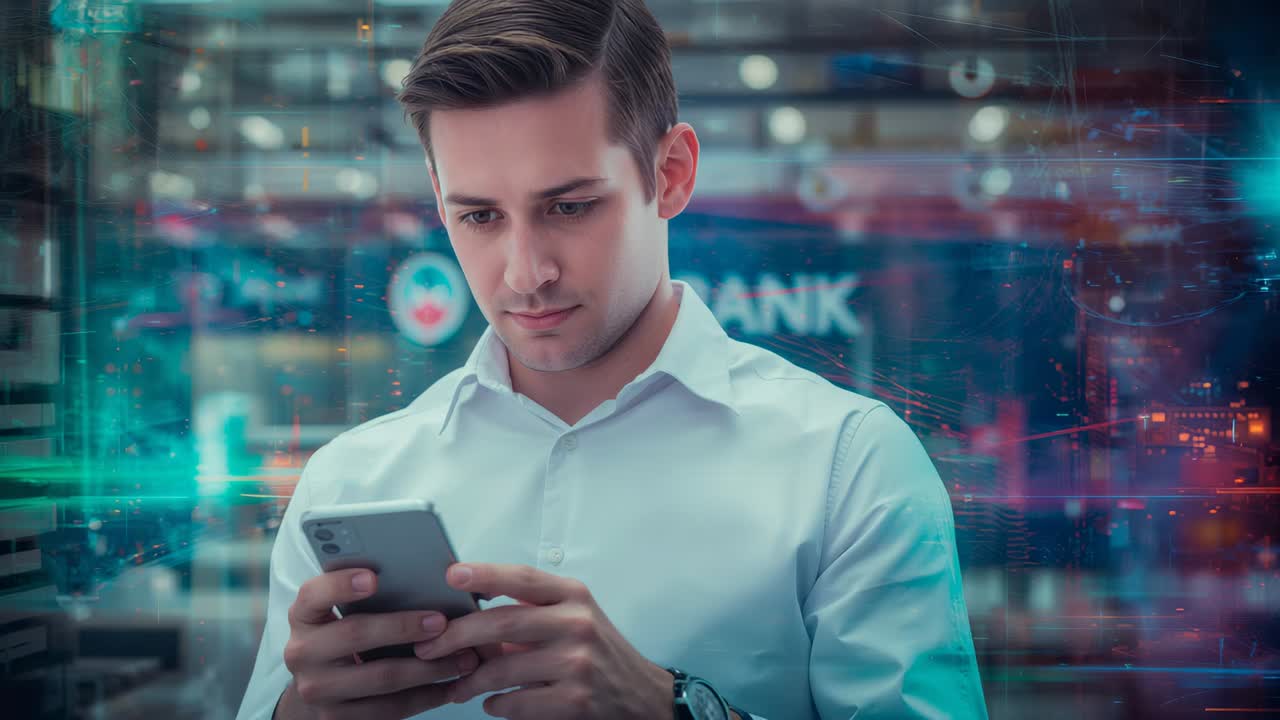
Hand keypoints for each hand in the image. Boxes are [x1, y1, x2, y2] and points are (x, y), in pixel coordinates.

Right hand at [275, 567, 483, 719]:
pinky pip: (389, 709)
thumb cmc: (345, 636)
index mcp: (304, 616)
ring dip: (429, 668)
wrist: (320, 688)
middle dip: (404, 627)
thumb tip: (427, 575)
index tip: (374, 577)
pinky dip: (426, 696)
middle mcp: (302, 652)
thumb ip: (370, 595)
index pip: (314, 594)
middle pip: (355, 635)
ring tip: (463, 658)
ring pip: (381, 677)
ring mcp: (317, 690)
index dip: (341, 584)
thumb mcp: (343, 612)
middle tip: (442, 622)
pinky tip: (450, 685)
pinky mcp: (337, 719)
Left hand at [413, 563, 673, 719]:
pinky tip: (495, 704)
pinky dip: (497, 706)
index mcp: (573, 595)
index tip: (451, 575)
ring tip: (457, 688)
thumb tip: (467, 618)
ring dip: (470, 682)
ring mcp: (577, 662)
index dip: (484, 574)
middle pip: (502, 623)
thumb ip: (529, 613)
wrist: (642, 696)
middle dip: (456, 636)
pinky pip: (515, 703)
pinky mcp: (576, 701)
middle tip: (428, 647)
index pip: (522, 577)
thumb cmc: (596, 652)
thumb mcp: (572, 618)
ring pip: (502, 669)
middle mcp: (577, 623)